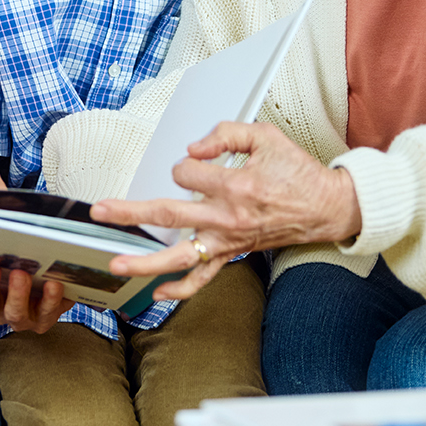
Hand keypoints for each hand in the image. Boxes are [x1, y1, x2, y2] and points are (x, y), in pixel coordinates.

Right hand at [0, 258, 72, 332]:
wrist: (50, 279)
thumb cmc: (18, 257)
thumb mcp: (0, 242)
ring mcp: (16, 316)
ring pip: (13, 312)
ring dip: (16, 294)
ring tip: (20, 274)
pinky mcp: (42, 319)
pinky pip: (46, 312)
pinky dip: (50, 299)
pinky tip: (53, 283)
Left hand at [89, 121, 361, 300]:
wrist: (326, 207)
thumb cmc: (296, 171)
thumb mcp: (266, 136)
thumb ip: (226, 133)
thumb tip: (193, 147)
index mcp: (236, 185)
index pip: (187, 172)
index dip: (185, 161)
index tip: (197, 158)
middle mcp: (228, 217)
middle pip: (167, 215)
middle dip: (129, 212)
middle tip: (99, 211)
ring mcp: (228, 241)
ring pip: (180, 255)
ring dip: (144, 262)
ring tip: (115, 263)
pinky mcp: (233, 254)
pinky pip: (204, 279)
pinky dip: (181, 289)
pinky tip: (158, 292)